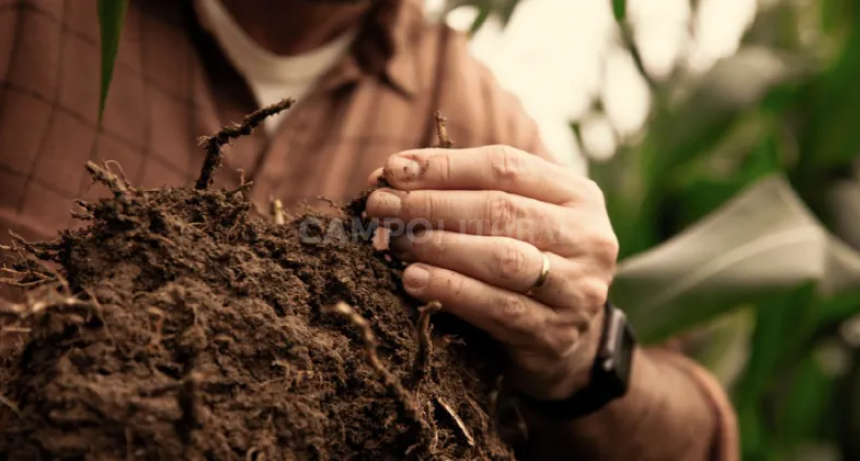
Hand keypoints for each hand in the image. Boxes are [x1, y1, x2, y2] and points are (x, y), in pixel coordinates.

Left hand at [365, 145, 618, 399]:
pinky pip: (497, 308)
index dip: (445, 166)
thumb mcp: (512, 220)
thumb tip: (390, 174)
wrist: (565, 341)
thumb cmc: (525, 261)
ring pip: (501, 258)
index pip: (506, 166)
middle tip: (382, 207)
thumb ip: (463, 192)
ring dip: (439, 246)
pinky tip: (414, 280)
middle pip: (501, 210)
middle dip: (432, 205)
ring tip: (395, 242)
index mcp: (577, 196)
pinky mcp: (555, 333)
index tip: (393, 170)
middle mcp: (588, 238)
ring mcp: (577, 289)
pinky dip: (451, 291)